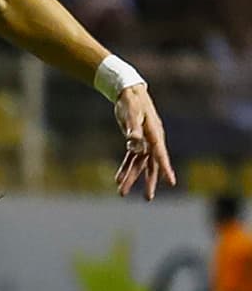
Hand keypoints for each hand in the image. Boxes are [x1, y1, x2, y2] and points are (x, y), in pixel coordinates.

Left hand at [113, 83, 176, 200]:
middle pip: (151, 164)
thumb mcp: (130, 114)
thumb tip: (134, 145)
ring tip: (121, 192)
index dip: (166, 168)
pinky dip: (125, 168)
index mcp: (154, 134)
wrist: (128, 92)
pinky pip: (131, 159)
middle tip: (147, 198)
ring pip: (139, 164)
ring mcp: (145, 142)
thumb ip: (132, 130)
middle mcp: (152, 140)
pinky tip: (118, 178)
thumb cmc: (131, 101)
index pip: (160, 154)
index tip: (171, 182)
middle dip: (148, 181)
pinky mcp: (136, 142)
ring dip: (131, 177)